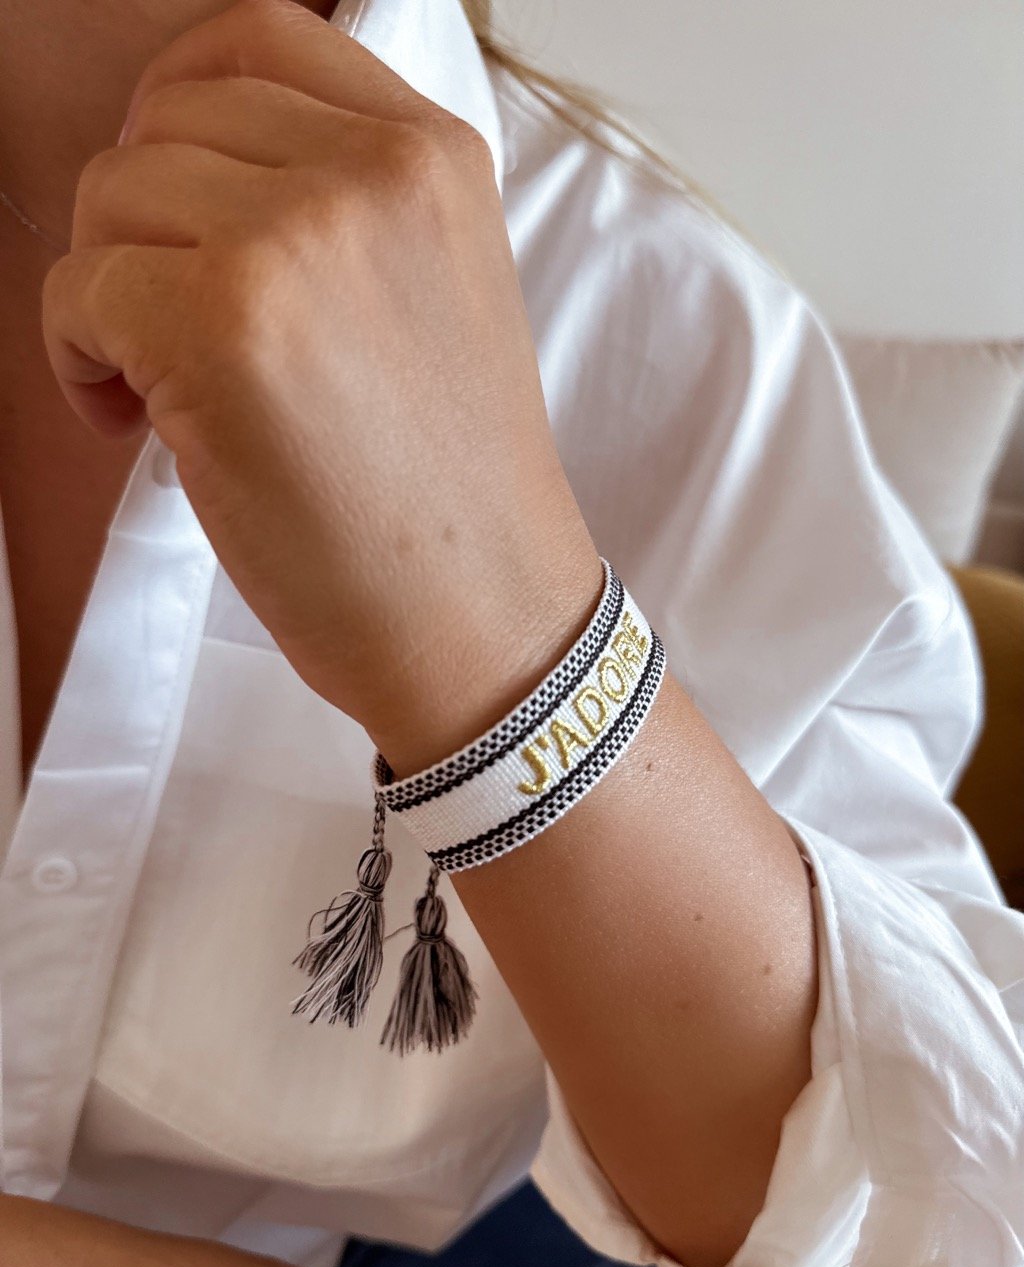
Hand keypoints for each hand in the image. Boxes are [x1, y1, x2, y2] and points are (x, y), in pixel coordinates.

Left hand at [41, 0, 599, 771]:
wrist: (484, 615)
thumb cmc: (451, 490)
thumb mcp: (442, 293)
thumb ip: (344, 205)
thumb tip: (194, 169)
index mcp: (433, 158)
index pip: (259, 38)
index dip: (182, 106)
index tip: (169, 195)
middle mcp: (369, 176)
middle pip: (165, 121)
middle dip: (141, 222)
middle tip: (168, 323)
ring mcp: (293, 244)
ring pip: (109, 196)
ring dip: (107, 292)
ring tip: (157, 385)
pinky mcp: (219, 329)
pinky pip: (76, 289)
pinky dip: (77, 357)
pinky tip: (136, 422)